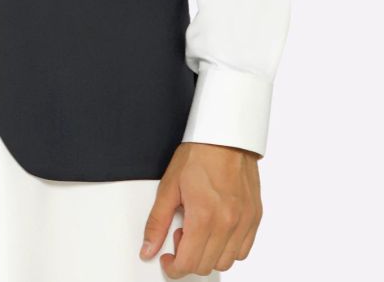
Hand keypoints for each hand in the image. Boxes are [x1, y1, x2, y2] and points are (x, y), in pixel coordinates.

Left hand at [139, 142, 262, 277]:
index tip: (168, 259)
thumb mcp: (169, 186)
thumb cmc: (198, 154)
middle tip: (181, 235)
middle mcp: (228, 223)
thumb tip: (148, 248)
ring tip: (200, 230)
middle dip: (189, 259)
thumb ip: (157, 222)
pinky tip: (217, 230)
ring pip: (226, 261)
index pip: (189, 263)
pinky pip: (243, 250)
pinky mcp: (255, 217)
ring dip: (209, 255)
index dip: (174, 267)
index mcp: (204, 216)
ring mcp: (244, 221)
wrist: (225, 135)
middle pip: (206, 265)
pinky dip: (229, 248)